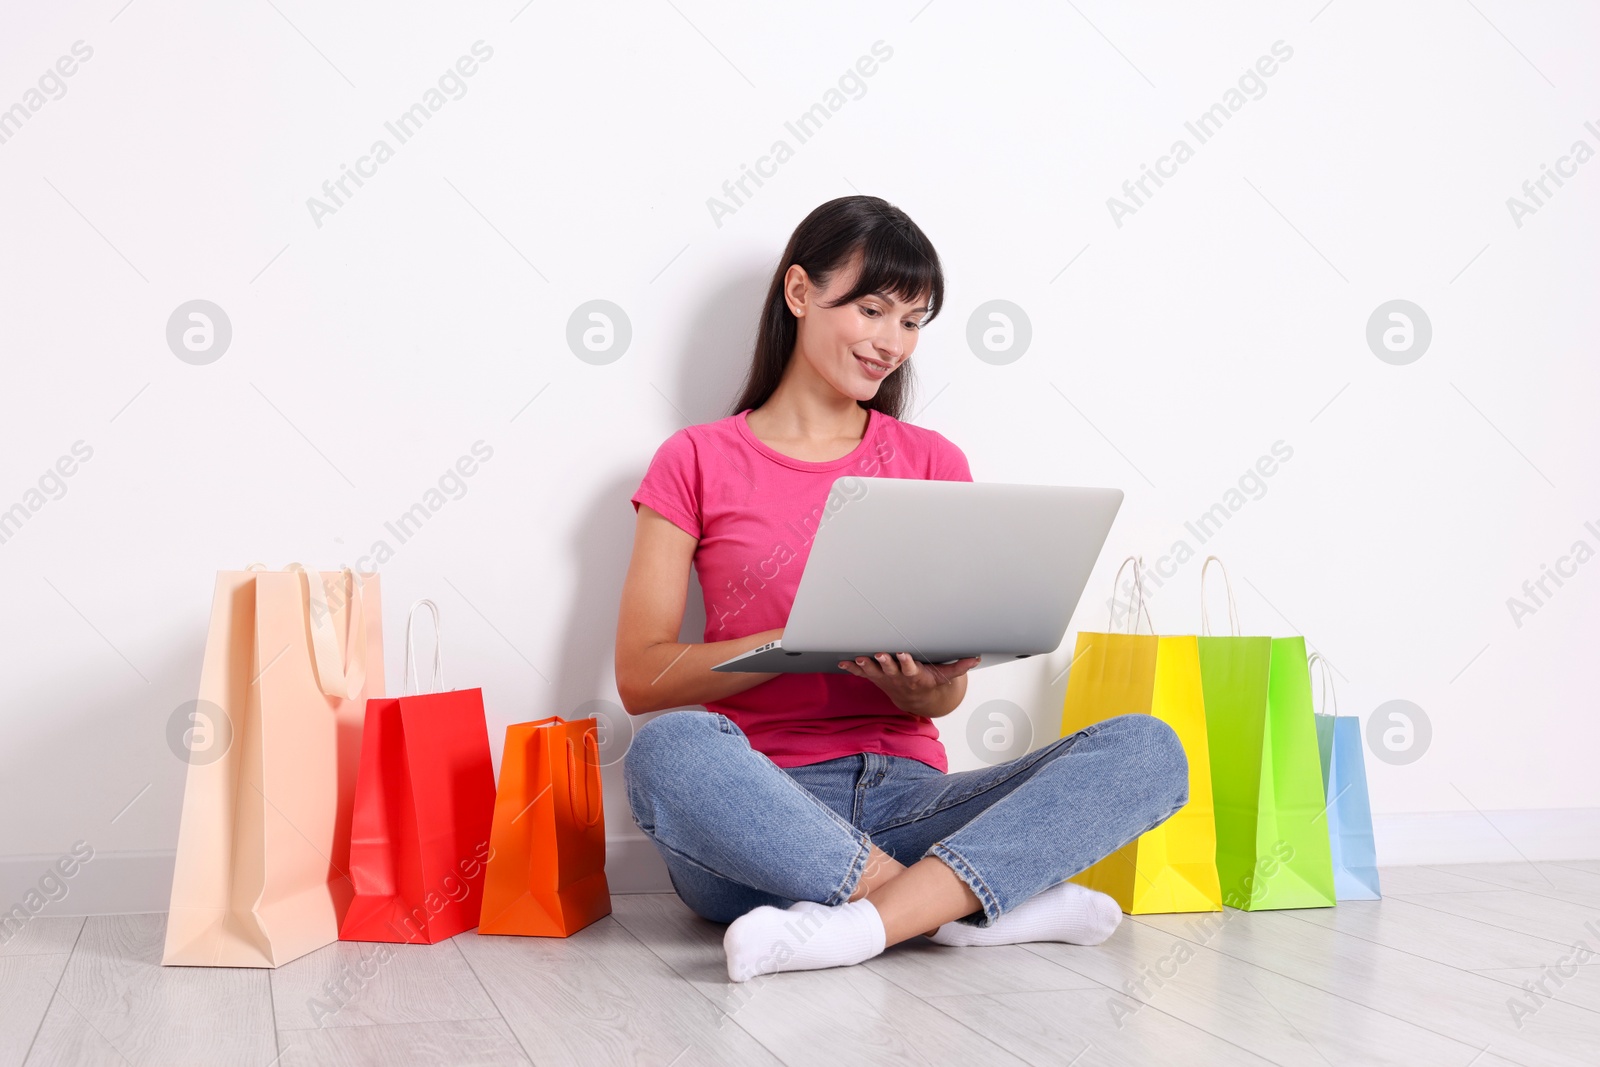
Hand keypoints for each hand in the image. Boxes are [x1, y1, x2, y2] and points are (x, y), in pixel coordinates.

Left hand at [837, 652, 981, 715]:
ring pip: (873, 671)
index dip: (906, 662)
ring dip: (865, 665)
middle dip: (884, 661)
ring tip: (858, 658)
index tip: (902, 653)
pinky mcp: (876, 677)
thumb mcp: (945, 676)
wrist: (915, 700)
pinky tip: (841, 663)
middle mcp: (898, 678)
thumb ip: (959, 667)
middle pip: (890, 669)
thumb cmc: (929, 682)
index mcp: (914, 675)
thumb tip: (977, 658)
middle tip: (880, 654)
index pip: (910, 668)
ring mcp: (885, 678)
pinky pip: (862, 674)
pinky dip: (851, 669)